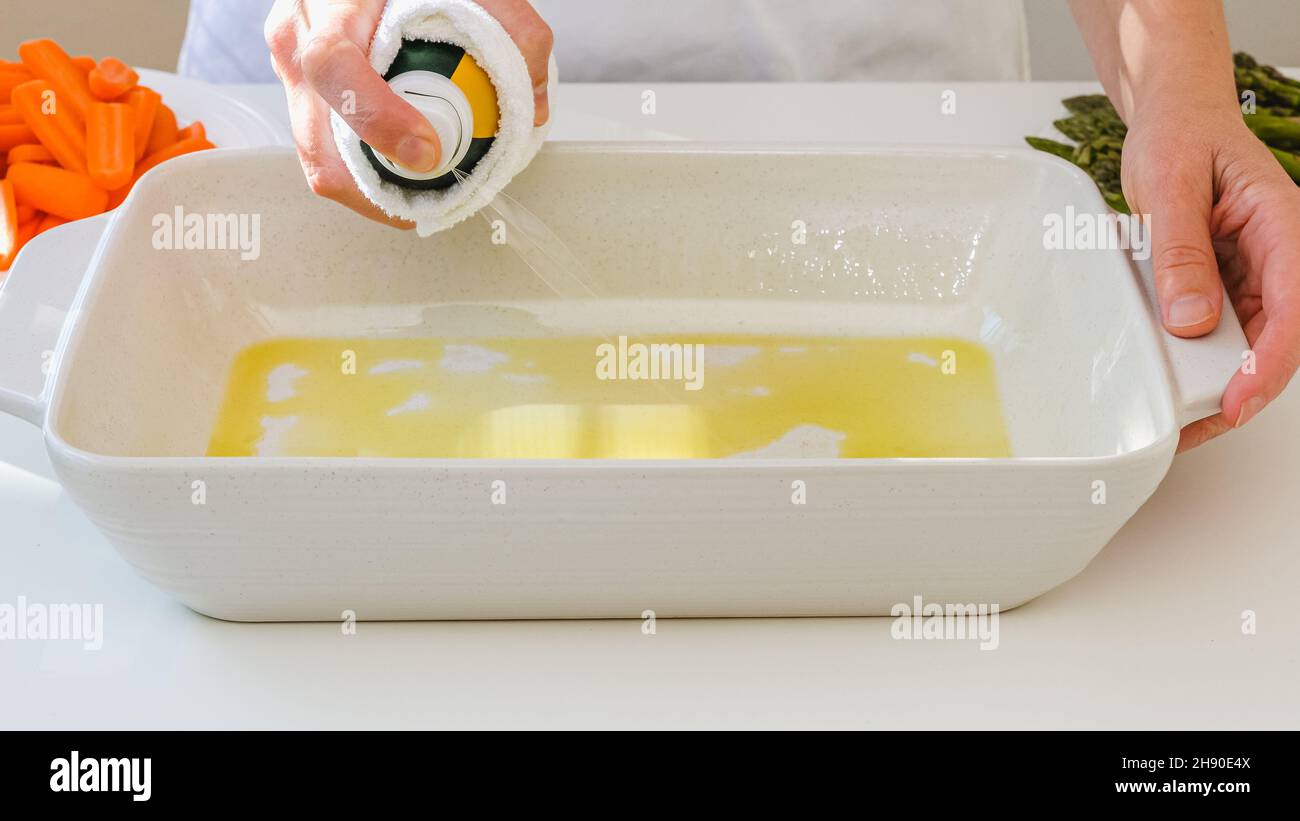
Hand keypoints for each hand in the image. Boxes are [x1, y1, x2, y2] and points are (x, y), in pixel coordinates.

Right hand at [264, 0, 553, 225]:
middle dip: (376, 183)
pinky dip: (363, 177)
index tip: (427, 150)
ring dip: (369, 189)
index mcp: (331, 6)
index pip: (334, 68)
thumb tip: (534, 104)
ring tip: (422, 196)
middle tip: (432, 196)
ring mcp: (291, 71)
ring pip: (317, 158)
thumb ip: (512, 27)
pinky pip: (324, 152)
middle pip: (318, 137)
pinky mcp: (301, 95)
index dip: (378, 120)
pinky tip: (401, 180)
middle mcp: (298, 39)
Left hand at [1121, 99, 1299, 450]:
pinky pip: (1221, 330)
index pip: (1293, 306)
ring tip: (1177, 421)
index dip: (1270, 362)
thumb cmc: (1179, 134)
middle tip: (1198, 428)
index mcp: (1285, 225)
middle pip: (1278, 337)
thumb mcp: (1170, 184)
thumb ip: (1181, 251)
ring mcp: (1255, 272)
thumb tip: (1190, 321)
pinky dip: (1198, 360)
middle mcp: (1279, 255)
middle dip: (1245, 389)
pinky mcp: (1227, 282)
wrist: (1172, 116)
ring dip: (1219, 382)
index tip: (1238, 401)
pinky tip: (1170, 385)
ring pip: (1251, 342)